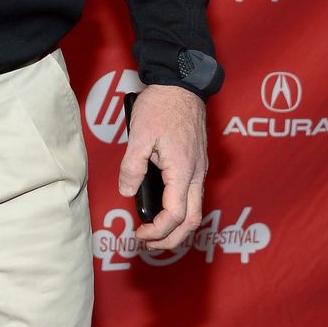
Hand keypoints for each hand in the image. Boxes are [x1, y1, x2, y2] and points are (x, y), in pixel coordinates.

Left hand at [118, 84, 206, 251]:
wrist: (181, 83)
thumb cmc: (161, 106)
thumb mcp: (140, 135)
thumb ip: (133, 167)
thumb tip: (127, 191)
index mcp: (183, 171)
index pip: (175, 216)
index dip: (157, 232)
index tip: (139, 234)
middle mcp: (197, 174)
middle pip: (192, 221)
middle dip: (172, 239)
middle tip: (149, 244)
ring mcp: (200, 168)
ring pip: (196, 209)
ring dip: (177, 227)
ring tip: (155, 231)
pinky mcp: (198, 161)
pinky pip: (194, 194)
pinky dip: (181, 209)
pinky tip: (165, 207)